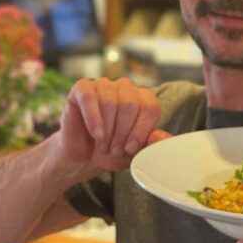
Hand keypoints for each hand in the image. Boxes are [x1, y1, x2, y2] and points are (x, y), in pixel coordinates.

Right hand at [56, 77, 171, 171]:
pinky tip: (96, 134)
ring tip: (104, 145)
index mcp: (142, 98)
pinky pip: (89, 98)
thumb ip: (151, 144)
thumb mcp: (135, 153)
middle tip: (115, 149)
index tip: (131, 148)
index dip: (141, 131)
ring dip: (107, 130)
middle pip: (131, 104)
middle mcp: (125, 87)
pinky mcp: (82, 88)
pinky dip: (94, 119)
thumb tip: (161, 137)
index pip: (150, 107)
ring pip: (110, 102)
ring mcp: (103, 85)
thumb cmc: (111, 151)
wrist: (83, 157)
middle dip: (122, 133)